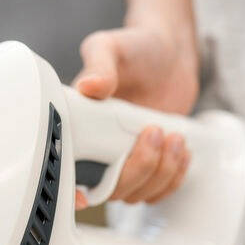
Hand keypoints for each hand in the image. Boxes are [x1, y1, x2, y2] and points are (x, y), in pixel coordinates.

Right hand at [74, 24, 196, 209]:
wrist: (168, 54)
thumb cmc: (134, 48)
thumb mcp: (112, 48)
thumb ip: (100, 65)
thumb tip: (91, 86)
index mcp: (76, 127)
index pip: (64, 169)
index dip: (71, 191)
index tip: (83, 197)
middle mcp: (94, 149)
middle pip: (108, 187)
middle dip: (138, 168)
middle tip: (154, 134)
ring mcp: (120, 160)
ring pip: (134, 193)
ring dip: (160, 172)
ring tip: (172, 139)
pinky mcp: (147, 164)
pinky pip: (155, 191)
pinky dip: (172, 178)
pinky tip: (179, 153)